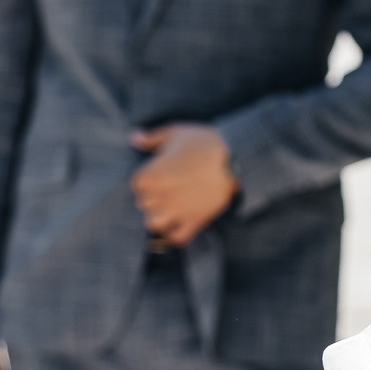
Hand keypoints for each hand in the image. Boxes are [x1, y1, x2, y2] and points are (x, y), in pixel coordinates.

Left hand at [129, 123, 238, 246]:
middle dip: (152, 196)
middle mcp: (160, 197)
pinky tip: (179, 222)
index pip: (135, 185)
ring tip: (168, 207)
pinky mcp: (195, 221)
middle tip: (165, 187)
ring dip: (158, 216)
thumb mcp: (176, 132)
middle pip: (143, 204)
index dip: (145, 179)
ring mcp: (178, 211)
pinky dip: (174, 233)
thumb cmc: (203, 143)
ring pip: (154, 223)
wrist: (236, 158)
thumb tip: (134, 138)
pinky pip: (177, 237)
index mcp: (151, 175)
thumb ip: (151, 138)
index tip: (156, 173)